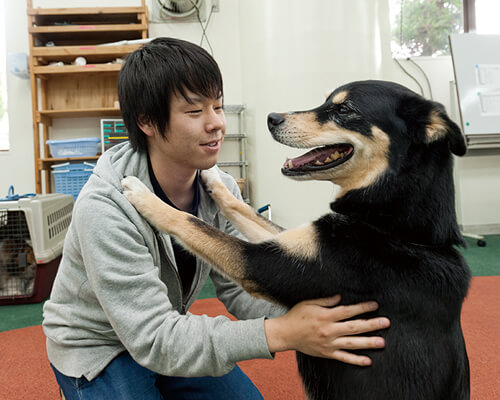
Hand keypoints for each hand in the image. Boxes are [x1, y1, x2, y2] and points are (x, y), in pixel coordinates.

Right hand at [264, 295, 389, 365]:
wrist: (285, 334)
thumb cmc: (296, 316)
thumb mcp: (309, 303)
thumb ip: (326, 300)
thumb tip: (340, 297)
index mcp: (326, 316)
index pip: (348, 311)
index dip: (362, 307)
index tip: (375, 305)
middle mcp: (329, 330)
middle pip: (354, 327)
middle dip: (371, 324)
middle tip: (386, 322)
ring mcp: (329, 343)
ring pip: (352, 343)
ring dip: (368, 342)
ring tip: (382, 342)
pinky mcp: (326, 353)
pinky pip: (343, 357)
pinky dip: (355, 359)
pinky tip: (367, 360)